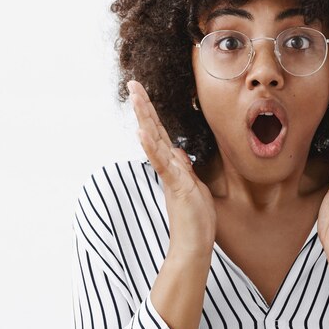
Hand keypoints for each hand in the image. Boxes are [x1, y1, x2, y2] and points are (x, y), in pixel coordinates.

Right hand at [127, 80, 215, 258]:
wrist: (194, 244)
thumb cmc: (195, 218)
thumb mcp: (193, 185)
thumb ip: (184, 167)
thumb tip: (178, 151)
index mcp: (173, 165)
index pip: (160, 133)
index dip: (152, 113)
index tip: (143, 94)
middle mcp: (167, 167)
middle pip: (153, 130)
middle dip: (144, 106)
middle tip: (133, 84)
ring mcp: (169, 175)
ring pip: (154, 141)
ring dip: (145, 118)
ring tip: (135, 97)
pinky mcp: (174, 185)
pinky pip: (161, 163)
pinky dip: (151, 147)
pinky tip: (142, 131)